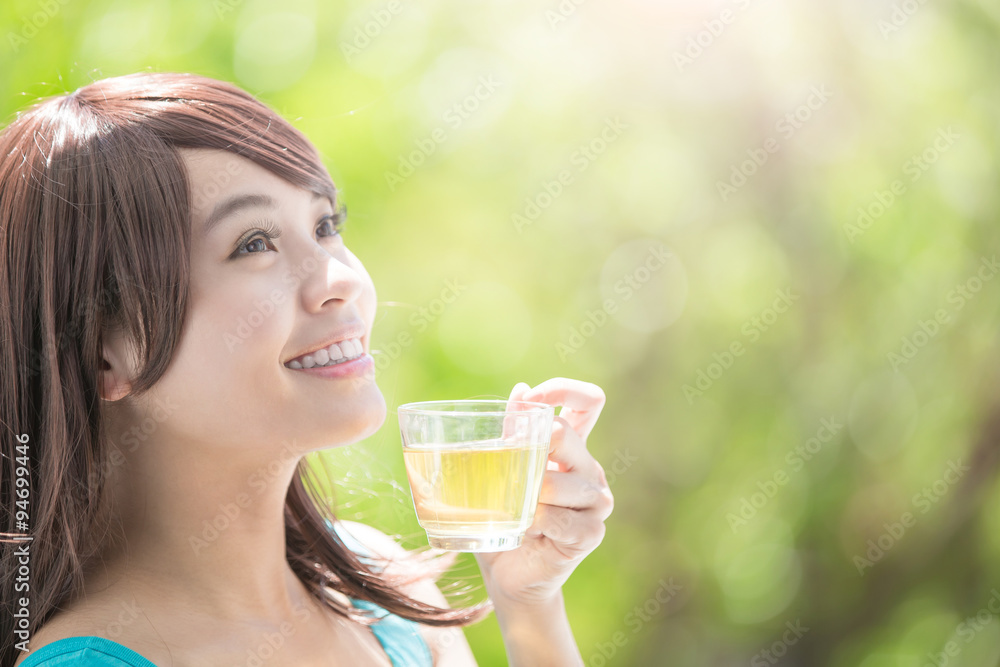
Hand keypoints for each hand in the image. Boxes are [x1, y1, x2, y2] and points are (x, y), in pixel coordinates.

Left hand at [475, 377, 612, 608]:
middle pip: (567, 435)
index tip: (534, 398)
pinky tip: (528, 527)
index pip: (589, 402)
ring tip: (518, 505)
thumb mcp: (502, 468)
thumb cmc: (503, 515)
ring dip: (533, 491)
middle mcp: (589, 468)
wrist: (508, 572)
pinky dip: (539, 521)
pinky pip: (563, 518)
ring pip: (565, 481)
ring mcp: (596, 500)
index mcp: (572, 446)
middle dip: (533, 446)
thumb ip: (513, 431)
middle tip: (512, 465)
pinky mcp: (592, 532)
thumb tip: (521, 391)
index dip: (565, 389)